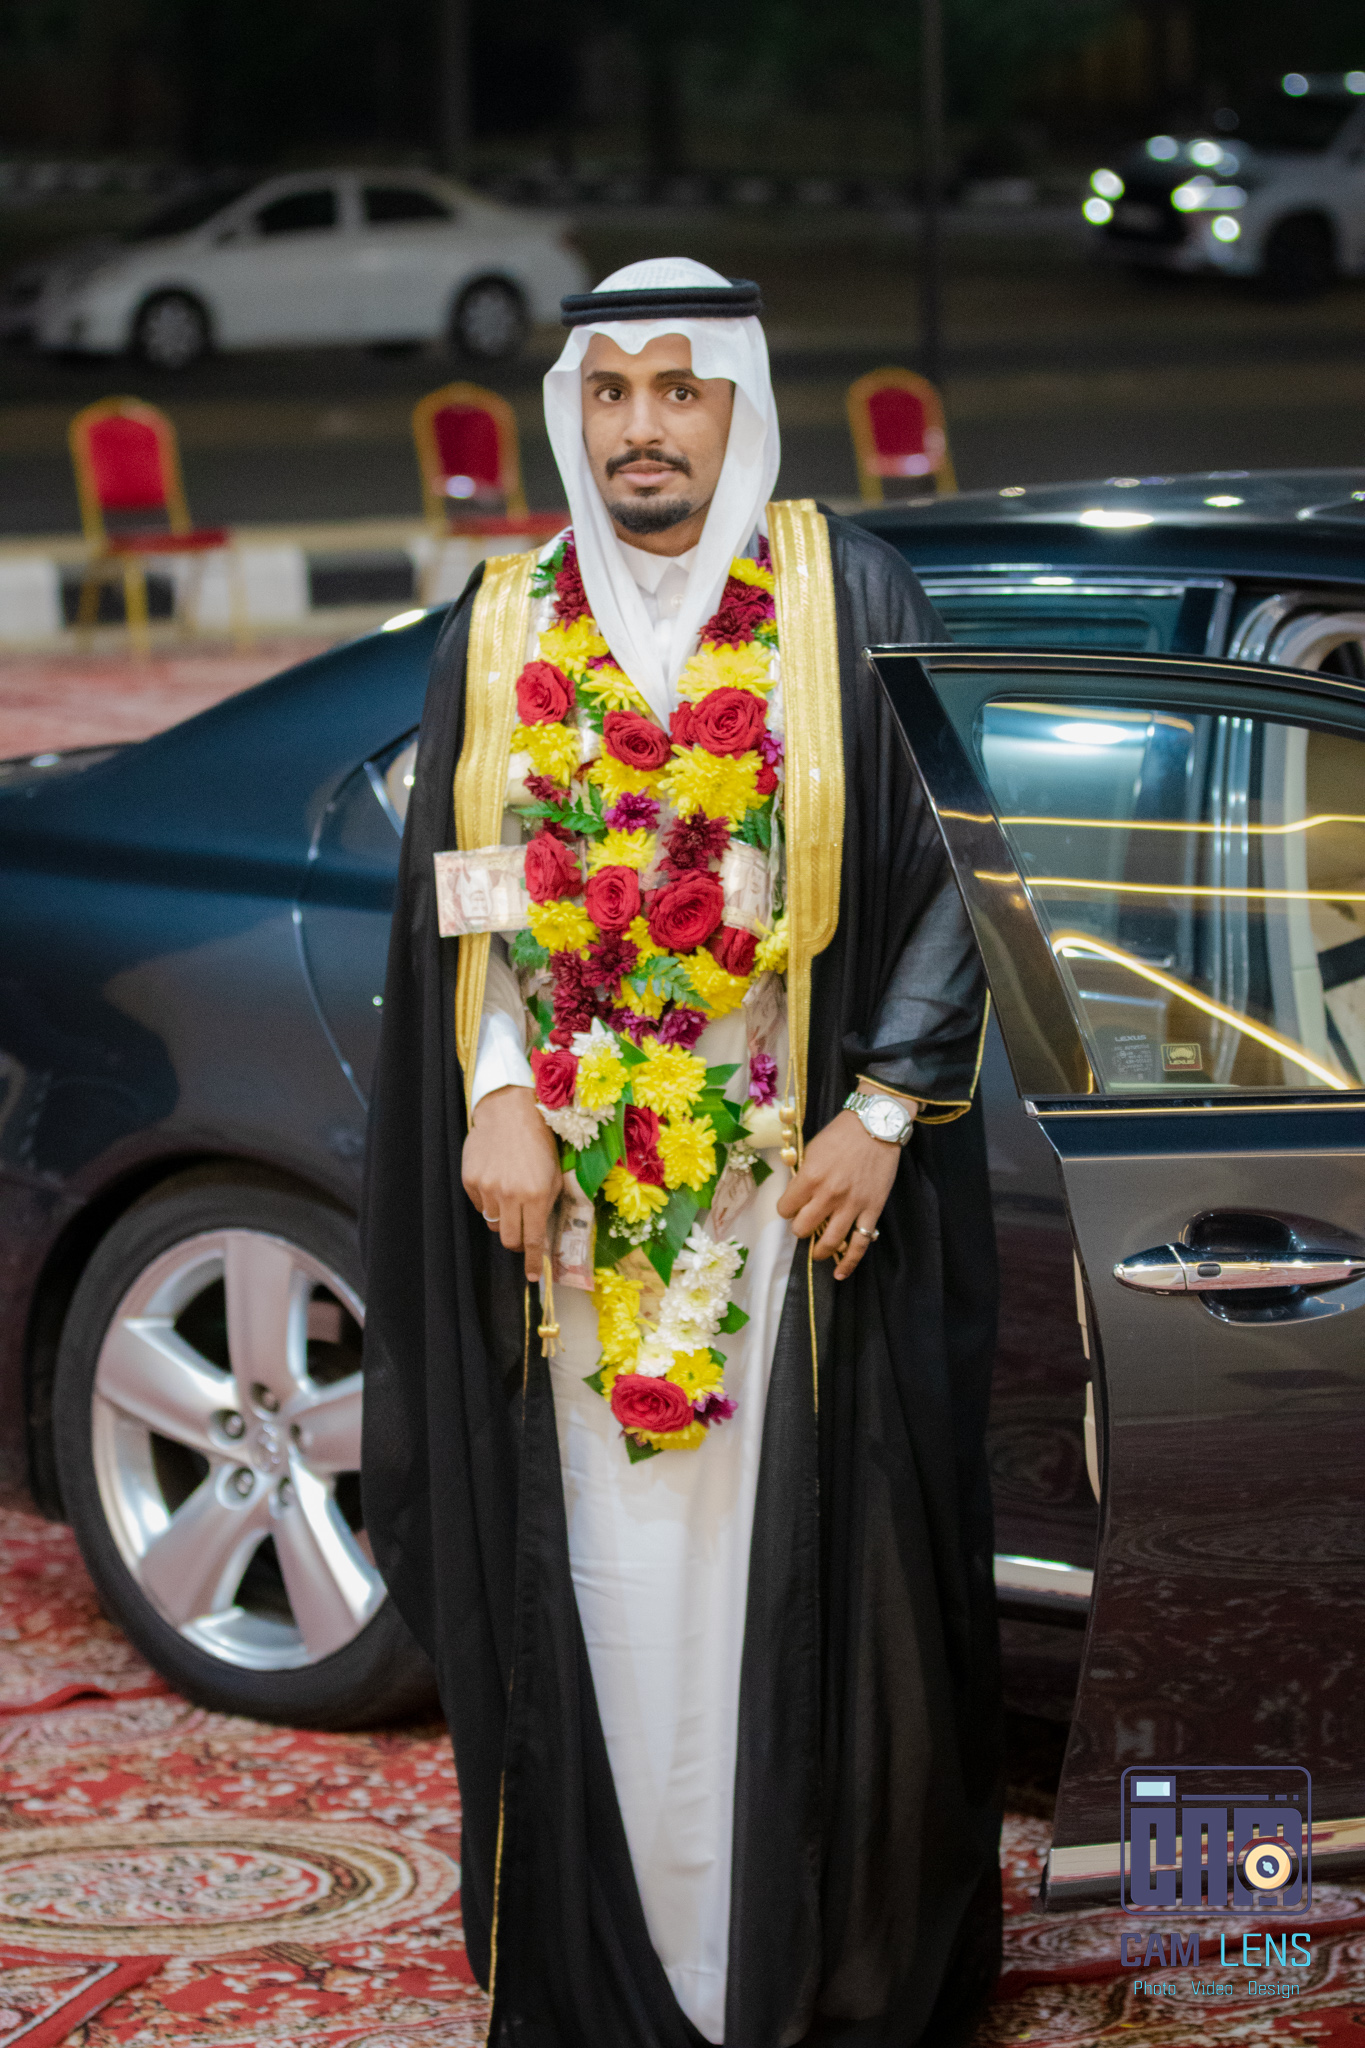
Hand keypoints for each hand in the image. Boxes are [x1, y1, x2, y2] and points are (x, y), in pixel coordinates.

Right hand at [462, 1085, 562, 1282]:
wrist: (510, 1112)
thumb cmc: (540, 1142)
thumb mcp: (555, 1174)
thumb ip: (549, 1205)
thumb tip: (543, 1234)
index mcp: (536, 1195)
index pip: (534, 1240)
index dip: (534, 1262)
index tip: (534, 1276)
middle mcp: (510, 1195)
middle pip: (509, 1239)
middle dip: (517, 1243)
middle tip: (523, 1234)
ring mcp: (487, 1188)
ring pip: (493, 1223)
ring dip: (503, 1218)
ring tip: (511, 1196)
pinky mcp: (470, 1180)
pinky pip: (479, 1206)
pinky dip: (488, 1202)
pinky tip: (496, 1182)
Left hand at [775, 1105, 908, 1279]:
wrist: (875, 1126)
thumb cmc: (841, 1134)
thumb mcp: (812, 1150)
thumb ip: (803, 1176)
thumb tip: (796, 1197)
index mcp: (810, 1178)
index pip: (785, 1209)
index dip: (786, 1209)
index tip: (791, 1206)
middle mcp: (828, 1195)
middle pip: (802, 1228)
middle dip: (800, 1228)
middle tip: (805, 1222)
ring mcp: (852, 1205)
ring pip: (828, 1242)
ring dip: (819, 1250)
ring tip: (818, 1250)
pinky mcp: (872, 1210)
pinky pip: (859, 1244)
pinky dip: (849, 1263)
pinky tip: (840, 1273)